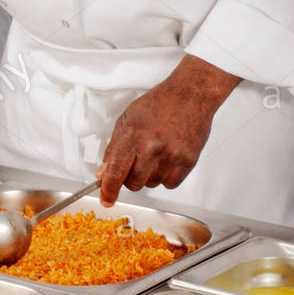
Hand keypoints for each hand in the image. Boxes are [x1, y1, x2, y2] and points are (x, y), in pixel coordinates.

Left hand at [96, 55, 240, 205]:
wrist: (191, 95)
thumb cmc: (159, 103)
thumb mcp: (127, 120)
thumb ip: (114, 148)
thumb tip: (103, 173)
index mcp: (133, 135)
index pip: (115, 172)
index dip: (108, 190)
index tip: (106, 199)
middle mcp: (152, 147)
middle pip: (134, 183)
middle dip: (131, 178)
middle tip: (136, 162)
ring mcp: (172, 155)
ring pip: (152, 184)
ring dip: (150, 175)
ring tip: (156, 153)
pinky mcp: (188, 161)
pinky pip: (170, 184)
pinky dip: (167, 176)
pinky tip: (168, 158)